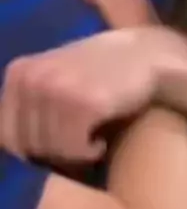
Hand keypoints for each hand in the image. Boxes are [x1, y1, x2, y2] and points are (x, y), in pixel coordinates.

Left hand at [0, 26, 186, 161]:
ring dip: (73, 154)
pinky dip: (90, 153)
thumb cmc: (103, 69)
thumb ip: (30, 101)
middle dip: (52, 153)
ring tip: (92, 140)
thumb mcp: (56, 73)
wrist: (150, 54)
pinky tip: (103, 141)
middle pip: (26, 145)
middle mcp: (33, 78)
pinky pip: (75, 149)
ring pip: (50, 150)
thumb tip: (9, 150)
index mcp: (19, 72)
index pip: (5, 135)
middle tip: (78, 145)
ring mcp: (58, 90)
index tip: (56, 148)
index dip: (29, 150)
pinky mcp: (85, 104)